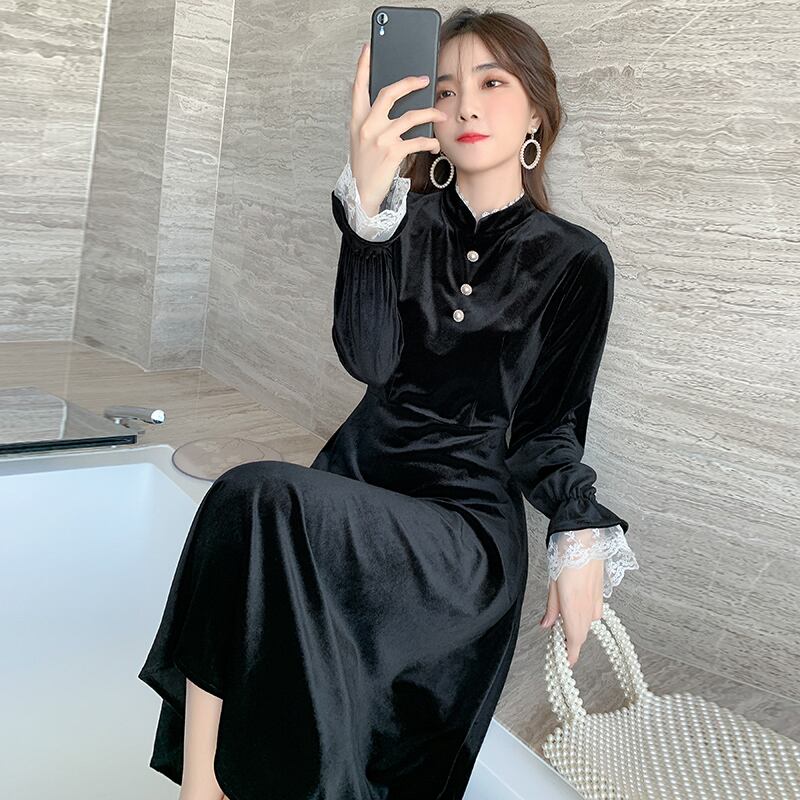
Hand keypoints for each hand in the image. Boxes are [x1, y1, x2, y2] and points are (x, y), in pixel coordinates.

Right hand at [349, 41, 446, 213]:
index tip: (369, 47)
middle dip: (409, 82)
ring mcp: (379, 139)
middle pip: (389, 93)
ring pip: (410, 116)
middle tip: (425, 79)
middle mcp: (367, 126)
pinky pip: (417, 140)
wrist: (362, 194)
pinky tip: (434, 144)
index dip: (363, 65)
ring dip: (430, 114)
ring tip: (440, 115)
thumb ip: (372, 121)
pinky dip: (429, 142)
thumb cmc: (366, 166)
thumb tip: (394, 106)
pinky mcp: (392, 153)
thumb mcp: (362, 140)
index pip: (358, 86)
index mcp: (357, 120)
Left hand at [539, 554, 604, 668]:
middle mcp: (588, 605)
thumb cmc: (565, 553)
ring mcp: (597, 598)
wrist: (585, 535)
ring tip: (566, 624)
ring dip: (579, 627)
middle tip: (561, 643)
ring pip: (589, 623)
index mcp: (573, 604)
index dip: (571, 654)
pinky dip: (587, 616)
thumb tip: (547, 625)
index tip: (567, 662)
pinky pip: (596, 611)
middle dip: (572, 641)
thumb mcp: (552, 581)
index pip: (574, 637)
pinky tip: (578, 610)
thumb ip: (551, 606)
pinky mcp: (602, 591)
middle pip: (582, 633)